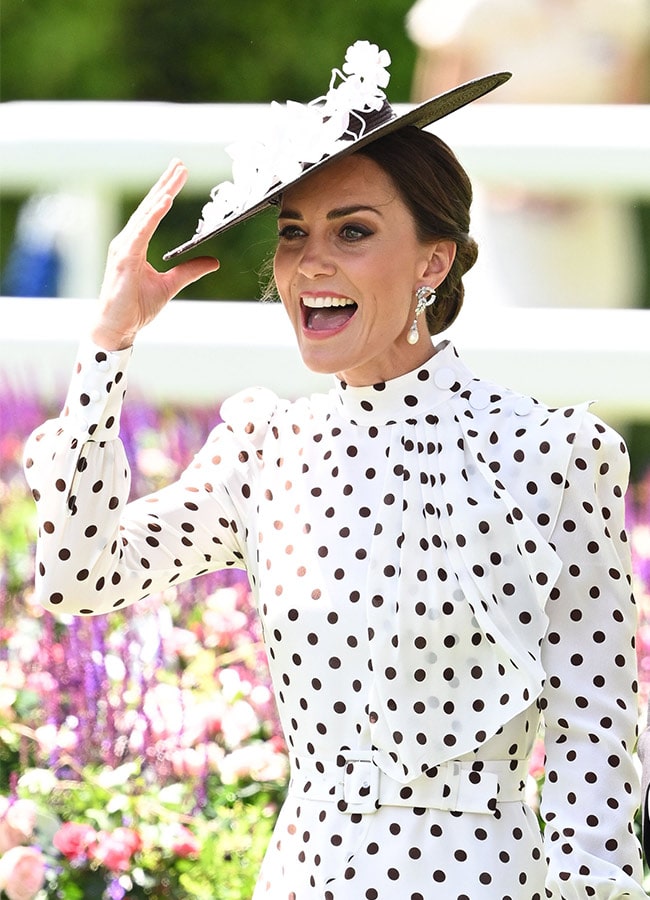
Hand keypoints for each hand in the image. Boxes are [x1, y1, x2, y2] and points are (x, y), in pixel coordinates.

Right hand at [92, 159, 219, 349]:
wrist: (117, 327)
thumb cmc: (135, 307)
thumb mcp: (170, 285)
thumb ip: (190, 271)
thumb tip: (213, 262)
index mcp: (136, 244)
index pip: (154, 212)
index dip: (166, 191)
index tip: (179, 173)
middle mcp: (128, 242)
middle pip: (150, 207)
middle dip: (165, 184)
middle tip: (180, 163)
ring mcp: (124, 249)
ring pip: (145, 216)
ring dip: (161, 194)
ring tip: (175, 177)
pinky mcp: (124, 260)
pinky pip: (140, 233)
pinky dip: (152, 217)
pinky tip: (163, 202)